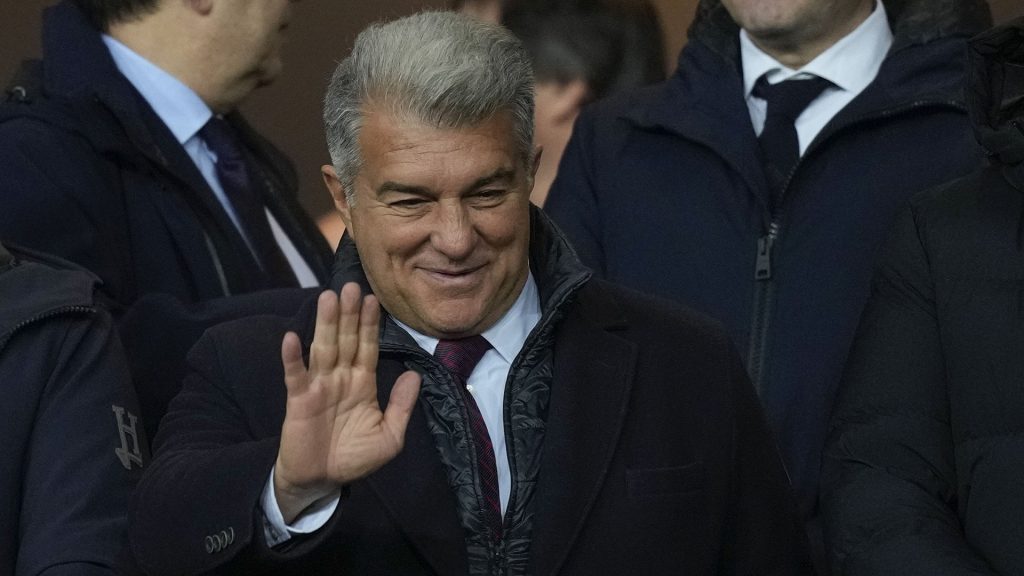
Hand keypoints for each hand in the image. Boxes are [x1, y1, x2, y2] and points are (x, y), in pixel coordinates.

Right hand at [273, 283, 420, 522]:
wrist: (322, 482)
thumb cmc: (354, 458)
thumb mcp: (389, 437)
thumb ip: (401, 406)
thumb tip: (415, 376)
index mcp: (363, 383)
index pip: (367, 346)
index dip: (370, 324)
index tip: (374, 299)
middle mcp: (341, 378)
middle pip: (346, 340)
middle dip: (349, 314)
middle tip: (352, 285)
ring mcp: (318, 386)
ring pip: (323, 348)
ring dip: (325, 324)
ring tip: (329, 298)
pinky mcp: (298, 400)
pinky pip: (295, 375)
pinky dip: (292, 357)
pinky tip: (292, 337)